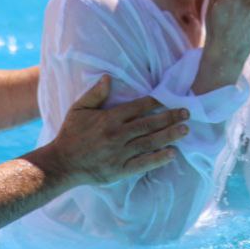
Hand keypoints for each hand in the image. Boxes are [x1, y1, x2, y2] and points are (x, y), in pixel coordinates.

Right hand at [46, 76, 189, 185]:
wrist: (62, 163)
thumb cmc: (71, 134)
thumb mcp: (78, 109)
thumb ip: (95, 93)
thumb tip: (108, 77)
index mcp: (109, 118)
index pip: (137, 107)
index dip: (155, 102)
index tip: (169, 98)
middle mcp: (116, 135)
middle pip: (148, 124)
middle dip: (169, 117)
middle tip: (187, 113)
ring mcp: (119, 154)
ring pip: (149, 142)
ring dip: (169, 135)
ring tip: (185, 129)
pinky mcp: (119, 170)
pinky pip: (143, 164)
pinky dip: (158, 159)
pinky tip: (172, 154)